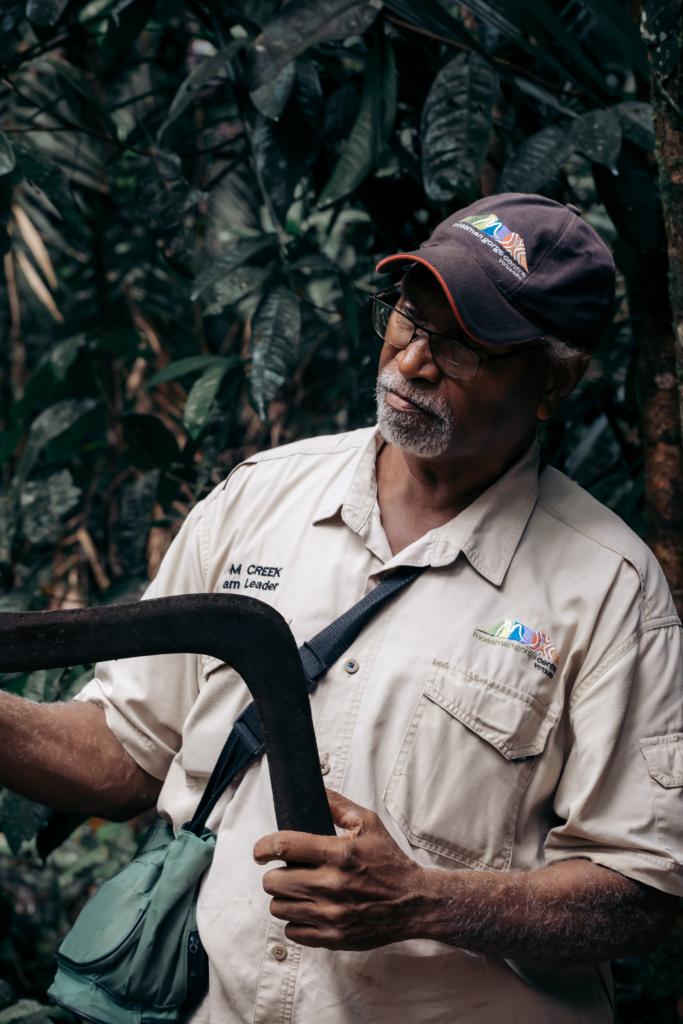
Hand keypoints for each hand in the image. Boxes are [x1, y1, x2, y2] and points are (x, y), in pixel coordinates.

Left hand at [253, 789, 426, 949]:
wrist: (413, 902)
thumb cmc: (389, 860)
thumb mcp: (369, 823)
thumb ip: (337, 805)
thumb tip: (312, 790)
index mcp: (338, 853)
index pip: (285, 846)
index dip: (264, 847)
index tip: (260, 851)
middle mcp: (332, 885)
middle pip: (274, 882)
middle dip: (274, 874)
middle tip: (285, 871)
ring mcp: (331, 915)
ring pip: (279, 908)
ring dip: (283, 897)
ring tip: (297, 890)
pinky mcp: (333, 937)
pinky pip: (292, 931)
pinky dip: (295, 920)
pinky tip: (308, 909)